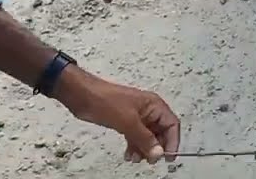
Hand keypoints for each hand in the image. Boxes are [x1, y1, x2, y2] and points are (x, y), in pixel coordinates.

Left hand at [56, 68, 180, 163]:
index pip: (171, 125)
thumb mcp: (128, 122)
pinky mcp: (126, 122)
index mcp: (154, 105)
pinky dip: (134, 146)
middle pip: (161, 132)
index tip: (168, 156)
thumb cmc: (105, 100)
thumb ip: (144, 138)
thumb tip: (158, 152)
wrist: (83, 97)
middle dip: (156, 147)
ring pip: (148, 137)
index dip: (172, 141)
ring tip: (136, 158)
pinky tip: (129, 154)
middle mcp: (148, 111)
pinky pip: (136, 137)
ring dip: (144, 149)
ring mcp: (137, 117)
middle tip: (150, 159)